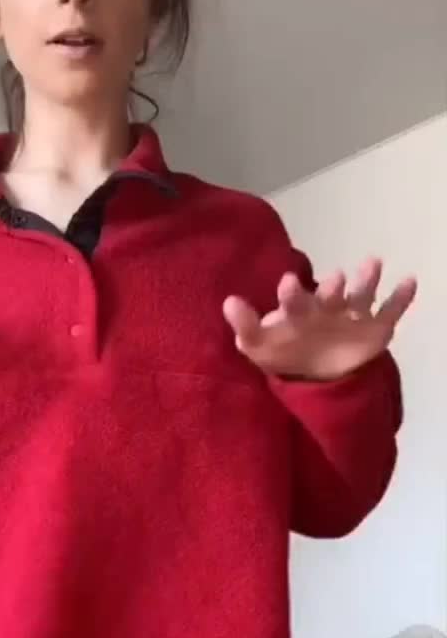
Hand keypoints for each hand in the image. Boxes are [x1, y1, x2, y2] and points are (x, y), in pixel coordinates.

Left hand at [223, 259, 415, 380]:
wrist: (318, 373)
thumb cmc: (285, 352)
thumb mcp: (260, 346)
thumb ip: (246, 327)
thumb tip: (227, 302)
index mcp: (298, 311)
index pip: (294, 301)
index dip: (292, 293)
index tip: (289, 281)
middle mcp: (327, 307)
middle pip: (330, 296)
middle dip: (332, 288)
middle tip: (336, 278)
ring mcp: (353, 316)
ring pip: (362, 295)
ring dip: (367, 280)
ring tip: (373, 263)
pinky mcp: (376, 328)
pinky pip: (391, 310)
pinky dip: (401, 297)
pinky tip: (409, 282)